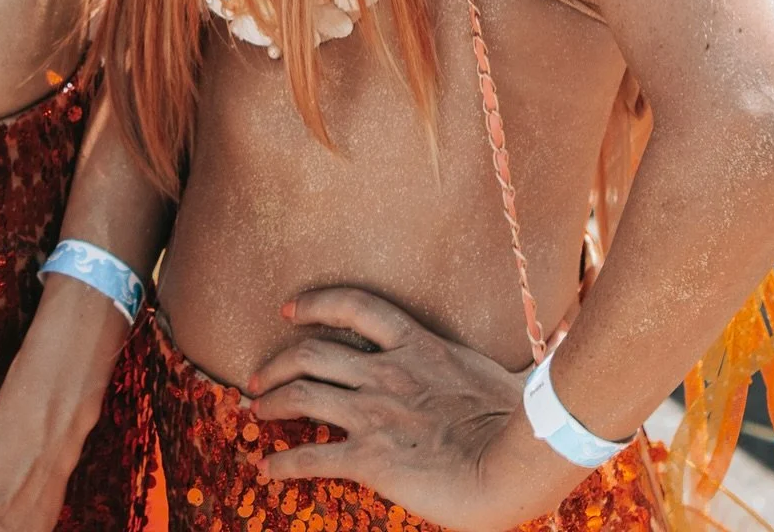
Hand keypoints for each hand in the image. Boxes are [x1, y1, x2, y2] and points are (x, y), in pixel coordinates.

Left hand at [248, 287, 578, 531]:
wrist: (519, 459)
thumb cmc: (519, 422)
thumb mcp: (486, 376)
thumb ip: (463, 371)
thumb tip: (481, 372)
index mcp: (416, 347)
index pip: (355, 307)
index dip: (316, 303)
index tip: (291, 310)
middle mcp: (386, 372)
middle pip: (311, 350)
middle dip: (277, 360)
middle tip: (256, 375)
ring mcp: (375, 412)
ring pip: (302, 393)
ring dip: (269, 401)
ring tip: (254, 410)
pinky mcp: (371, 457)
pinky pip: (312, 456)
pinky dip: (283, 461)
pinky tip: (267, 469)